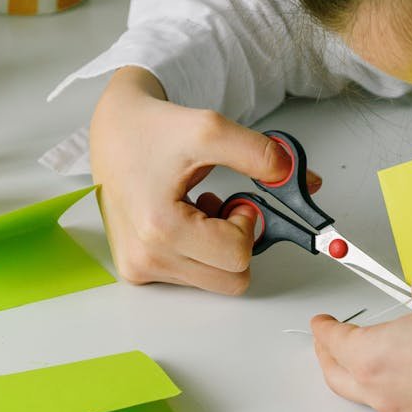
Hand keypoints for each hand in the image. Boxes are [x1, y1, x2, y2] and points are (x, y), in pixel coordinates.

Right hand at [90, 66, 320, 293]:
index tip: (237, 200)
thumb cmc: (154, 130)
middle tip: (223, 207)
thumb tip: (296, 178)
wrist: (114, 129)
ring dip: (220, 247)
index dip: (249, 224)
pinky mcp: (137, 269)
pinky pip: (193, 277)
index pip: (237, 255)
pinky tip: (186, 220)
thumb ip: (259, 153)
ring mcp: (139, 267)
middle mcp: (146, 257)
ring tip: (199, 210)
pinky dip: (201, 251)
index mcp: (160, 227)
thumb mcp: (211, 129)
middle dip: (239, 242)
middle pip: (232, 280)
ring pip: (215, 281)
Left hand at [312, 266, 411, 411]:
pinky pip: (403, 404)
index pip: (332, 341)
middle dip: (328, 355)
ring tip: (371, 348)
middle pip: (339, 377)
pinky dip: (394, 384)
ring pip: (370, 395)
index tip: (320, 320)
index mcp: (375, 358)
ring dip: (361, 371)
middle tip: (327, 339)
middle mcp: (388, 394)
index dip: (322, 326)